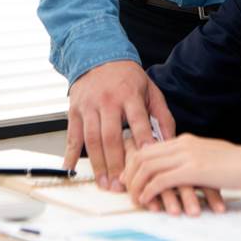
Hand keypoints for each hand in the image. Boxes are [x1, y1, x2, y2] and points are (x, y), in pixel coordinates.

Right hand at [63, 60, 174, 191]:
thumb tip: (170, 143)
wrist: (98, 56)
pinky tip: (71, 168)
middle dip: (116, 163)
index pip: (137, 119)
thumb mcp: (151, 91)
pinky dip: (70, 153)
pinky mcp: (74, 110)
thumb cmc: (127, 78)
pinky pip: (72, 135)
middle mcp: (107, 100)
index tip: (146, 158)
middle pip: (111, 136)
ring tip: (104, 183)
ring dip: (97, 164)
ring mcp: (89, 106)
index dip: (142, 138)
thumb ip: (162, 116)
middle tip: (121, 185)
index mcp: (129, 94)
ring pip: (91, 139)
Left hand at [122, 134, 240, 213]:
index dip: (134, 163)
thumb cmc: (238, 164)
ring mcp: (187, 155)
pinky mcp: (193, 169)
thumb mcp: (210, 157)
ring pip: (148, 166)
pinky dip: (149, 191)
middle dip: (130, 173)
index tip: (128, 177)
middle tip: (126, 190)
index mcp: (185, 140)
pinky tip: (148, 201)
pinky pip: (161, 179)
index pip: (149, 147)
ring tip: (135, 199)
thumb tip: (183, 171)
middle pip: (143, 155)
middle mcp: (182, 144)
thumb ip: (193, 160)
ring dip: (137, 185)